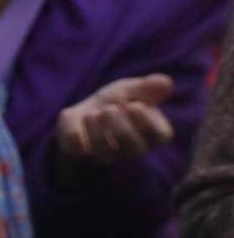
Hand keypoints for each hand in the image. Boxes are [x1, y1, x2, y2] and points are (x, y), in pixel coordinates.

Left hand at [57, 74, 172, 165]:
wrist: (86, 111)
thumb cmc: (116, 102)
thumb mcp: (132, 90)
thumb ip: (148, 87)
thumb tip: (166, 82)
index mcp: (150, 133)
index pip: (159, 136)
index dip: (147, 122)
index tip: (134, 105)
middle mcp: (130, 150)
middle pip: (134, 149)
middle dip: (121, 128)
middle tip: (109, 109)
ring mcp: (105, 155)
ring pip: (105, 154)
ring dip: (97, 131)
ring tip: (92, 113)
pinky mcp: (78, 153)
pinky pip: (75, 149)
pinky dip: (71, 130)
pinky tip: (71, 114)